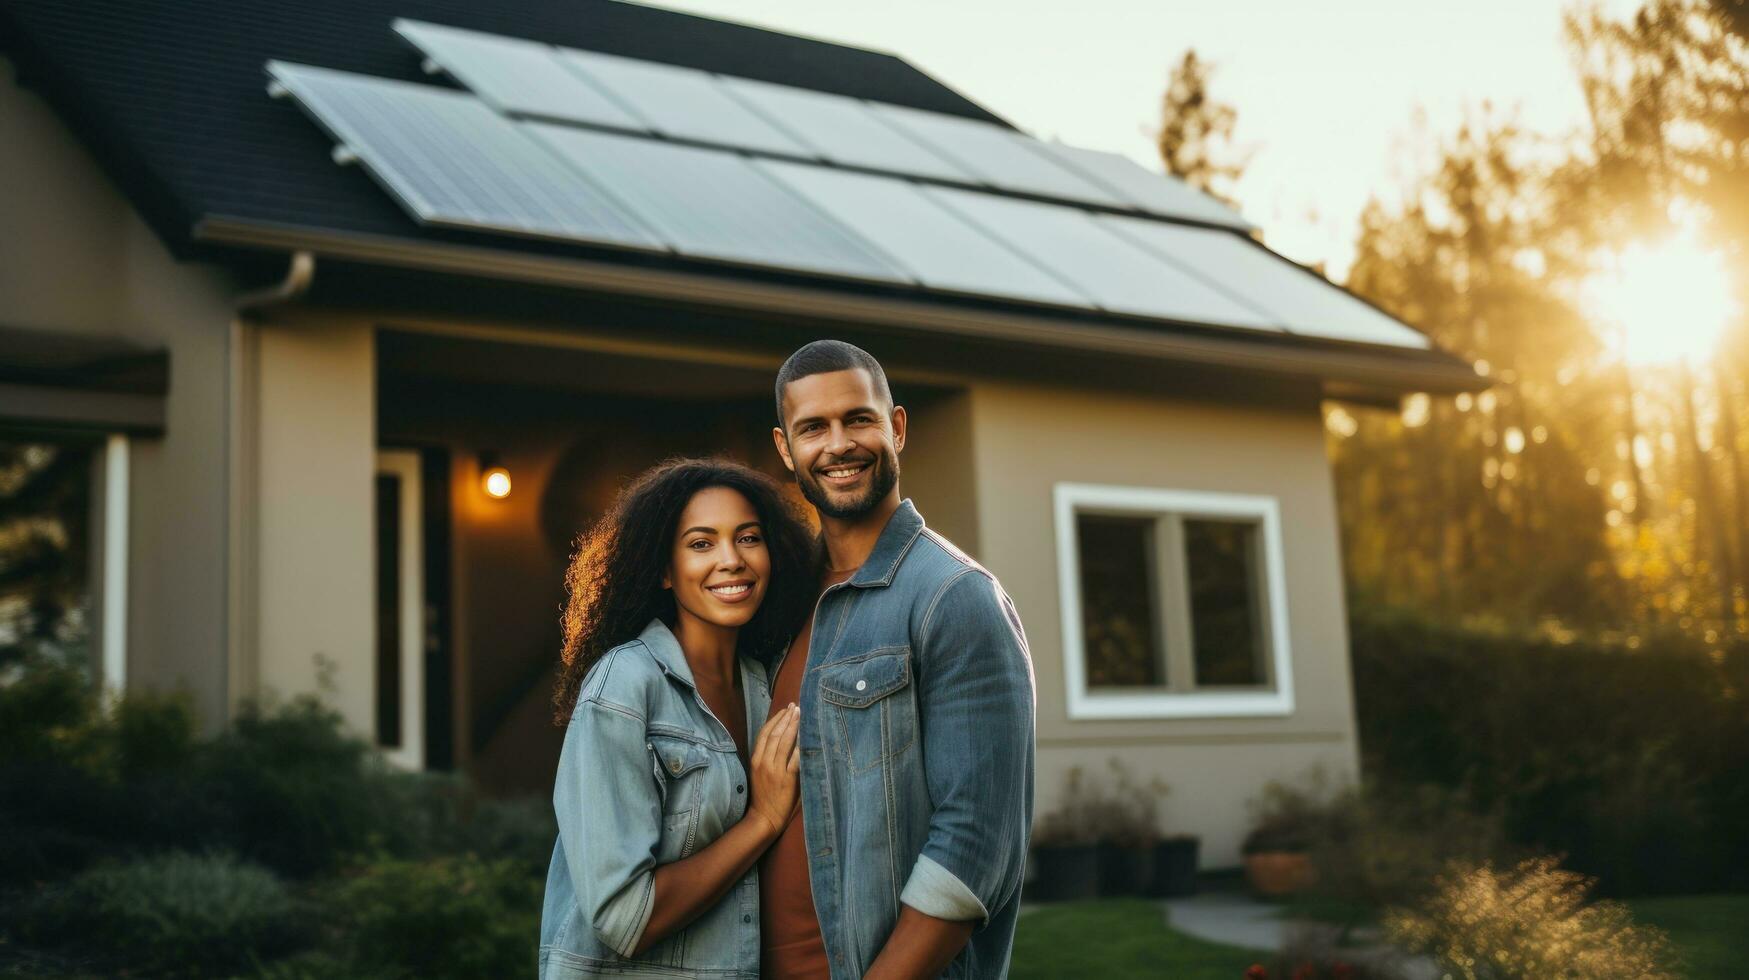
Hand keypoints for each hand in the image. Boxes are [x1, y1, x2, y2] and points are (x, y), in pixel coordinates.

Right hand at [745, 702, 800, 837]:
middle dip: (786, 718)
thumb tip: (785, 739)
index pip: (764, 733)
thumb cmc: (764, 796)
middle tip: (796, 706)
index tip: (785, 709)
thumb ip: (769, 757)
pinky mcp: (786, 779)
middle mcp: (763, 762)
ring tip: (801, 714)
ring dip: (793, 726)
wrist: (764, 818)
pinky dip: (801, 746)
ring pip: (784, 742)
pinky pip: (795, 758)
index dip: (775, 719)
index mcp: (756, 759)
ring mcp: (775, 770)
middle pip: (775, 734)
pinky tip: (807, 736)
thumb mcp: (760, 773)